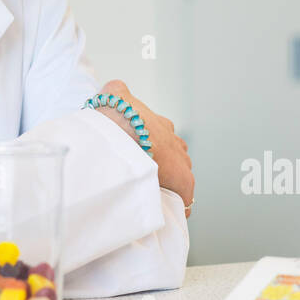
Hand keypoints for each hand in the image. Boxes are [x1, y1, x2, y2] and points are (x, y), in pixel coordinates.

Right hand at [95, 79, 194, 215]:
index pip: (163, 136)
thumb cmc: (115, 117)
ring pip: (181, 173)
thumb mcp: (113, 95)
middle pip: (175, 155)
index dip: (154, 148)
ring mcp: (180, 159)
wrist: (123, 130)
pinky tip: (168, 210)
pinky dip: (178, 203)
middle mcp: (173, 140)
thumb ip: (116, 91)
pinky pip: (185, 195)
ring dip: (170, 183)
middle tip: (149, 177)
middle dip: (165, 165)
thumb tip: (114, 89)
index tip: (144, 156)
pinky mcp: (184, 179)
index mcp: (158, 124)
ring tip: (156, 194)